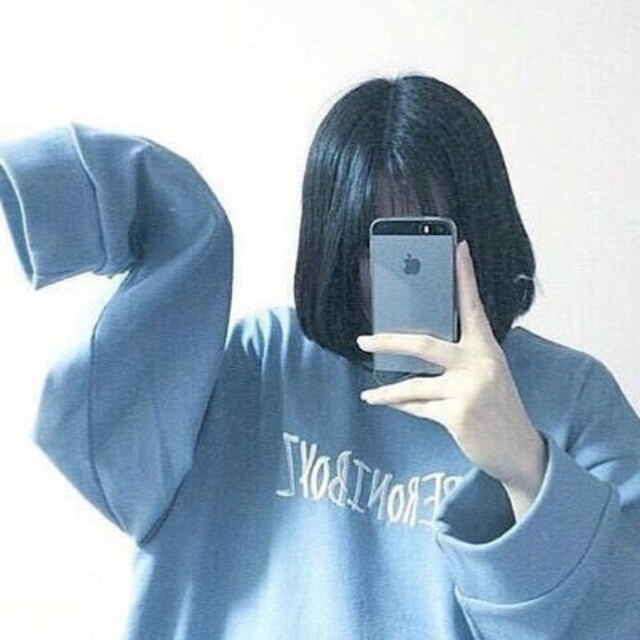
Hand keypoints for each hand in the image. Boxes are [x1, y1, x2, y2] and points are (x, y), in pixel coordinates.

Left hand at [356, 240, 546, 503]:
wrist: (519, 450)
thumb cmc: (498, 407)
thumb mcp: (486, 374)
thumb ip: (459, 358)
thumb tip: (415, 348)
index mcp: (487, 347)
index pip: (472, 305)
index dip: (465, 275)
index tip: (458, 246)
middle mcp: (479, 363)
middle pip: (423, 345)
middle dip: (388, 342)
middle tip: (362, 341)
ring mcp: (468, 389)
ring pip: (414, 385)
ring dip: (387, 392)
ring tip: (369, 394)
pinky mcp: (457, 414)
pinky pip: (419, 408)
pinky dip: (404, 408)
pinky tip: (392, 407)